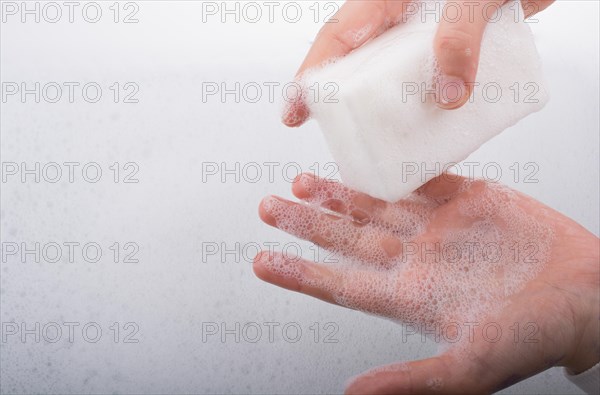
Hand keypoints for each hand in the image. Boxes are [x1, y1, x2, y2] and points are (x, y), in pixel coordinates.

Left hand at [253, 173, 598, 393]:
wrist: (587, 297)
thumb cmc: (534, 338)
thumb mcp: (469, 368)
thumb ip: (409, 379)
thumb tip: (353, 392)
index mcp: (409, 296)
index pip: (339, 283)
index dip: (298, 272)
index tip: (262, 261)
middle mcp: (416, 258)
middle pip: (347, 237)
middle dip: (306, 222)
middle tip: (268, 205)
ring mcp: (439, 227)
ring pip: (375, 205)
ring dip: (338, 194)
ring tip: (302, 181)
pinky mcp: (468, 199)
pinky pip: (421, 178)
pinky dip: (393, 168)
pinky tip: (365, 159)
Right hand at [283, 0, 553, 125]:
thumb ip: (460, 39)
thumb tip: (448, 97)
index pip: (339, 37)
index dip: (311, 75)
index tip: (295, 111)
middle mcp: (403, 21)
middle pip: (357, 63)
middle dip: (338, 99)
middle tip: (330, 134)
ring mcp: (426, 37)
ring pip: (392, 77)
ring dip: (386, 109)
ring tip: (377, 142)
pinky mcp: (453, 50)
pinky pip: (430, 82)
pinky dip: (429, 106)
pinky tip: (429, 129)